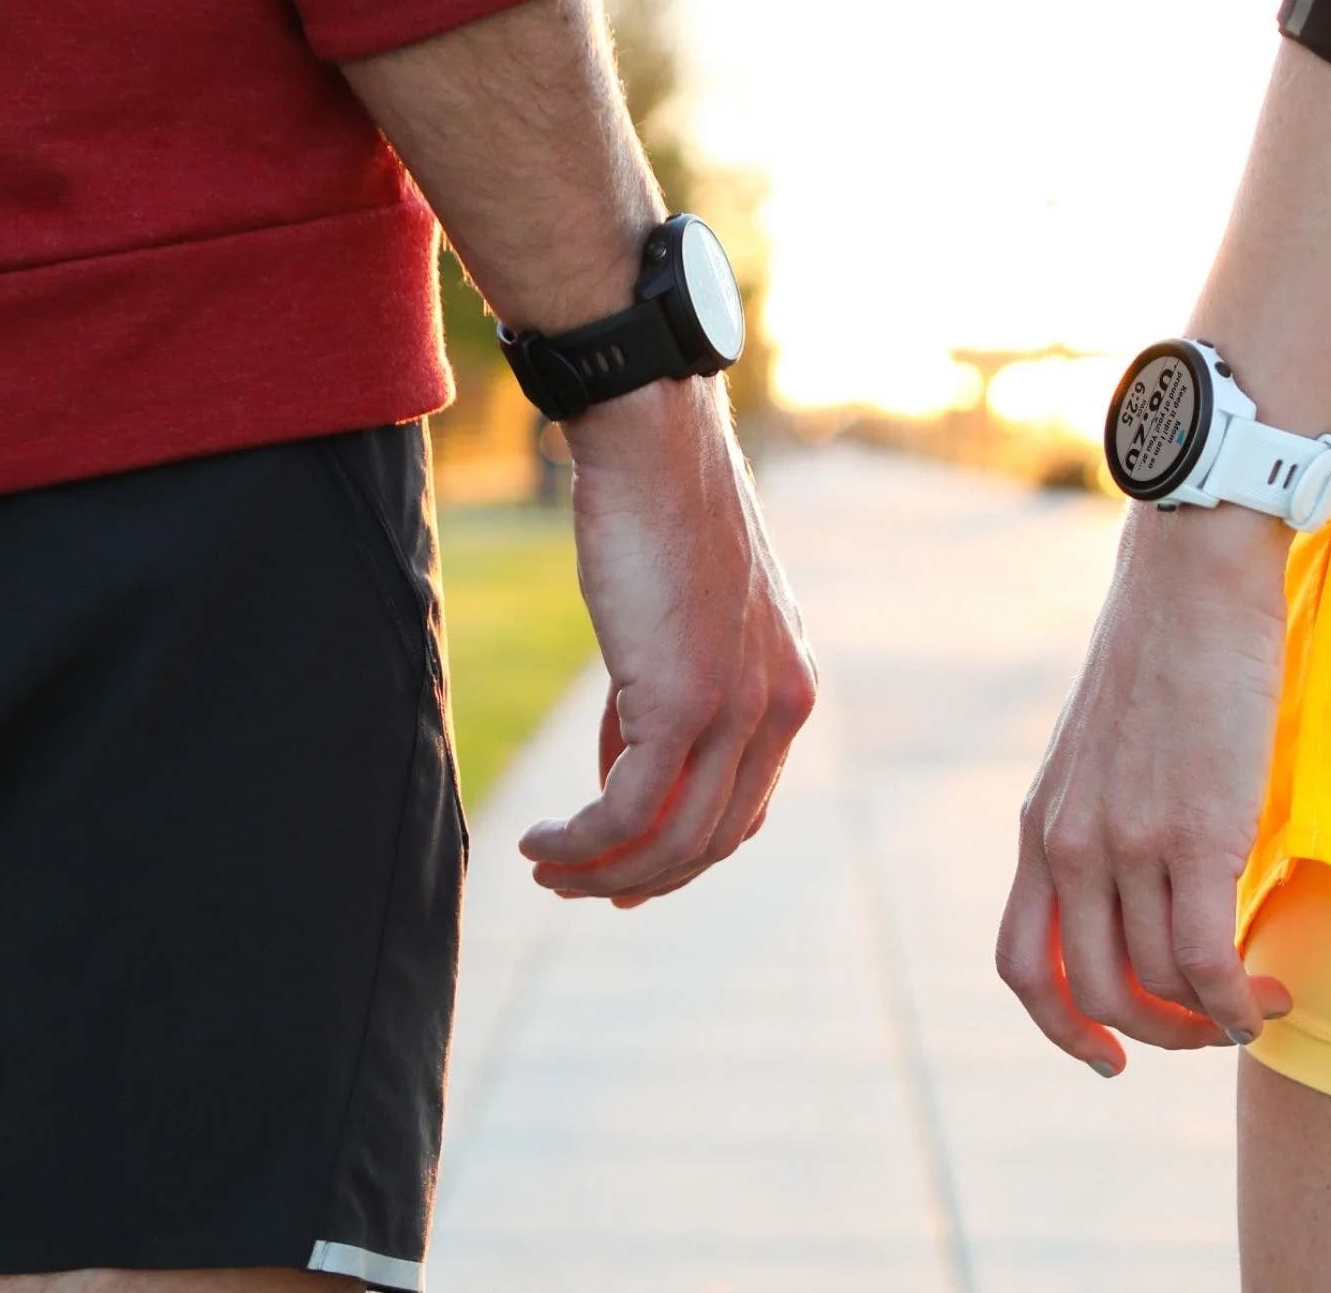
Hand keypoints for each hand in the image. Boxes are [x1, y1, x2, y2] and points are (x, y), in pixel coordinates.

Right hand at [518, 376, 817, 905]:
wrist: (652, 445)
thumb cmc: (656, 517)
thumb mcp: (680, 624)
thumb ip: (666, 699)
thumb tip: (622, 772)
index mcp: (790, 688)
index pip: (745, 808)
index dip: (684, 857)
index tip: (626, 876)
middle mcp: (781, 706)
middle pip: (712, 838)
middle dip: (640, 876)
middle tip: (575, 886)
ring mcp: (739, 708)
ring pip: (673, 839)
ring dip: (602, 870)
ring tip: (546, 868)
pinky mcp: (683, 702)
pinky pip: (629, 811)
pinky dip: (581, 843)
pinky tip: (541, 843)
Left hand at [998, 505, 1294, 1074]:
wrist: (1190, 580)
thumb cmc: (1162, 655)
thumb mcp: (1101, 751)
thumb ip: (1103, 822)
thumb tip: (1144, 892)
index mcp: (1042, 827)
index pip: (1023, 964)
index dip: (1061, 1028)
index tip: (1107, 1055)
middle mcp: (1070, 845)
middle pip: (1090, 992)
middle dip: (1153, 1037)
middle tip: (1208, 1032)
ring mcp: (1127, 842)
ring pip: (1154, 985)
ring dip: (1208, 1022)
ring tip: (1255, 1007)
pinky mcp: (1194, 833)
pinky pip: (1205, 958)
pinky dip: (1236, 1002)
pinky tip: (1267, 996)